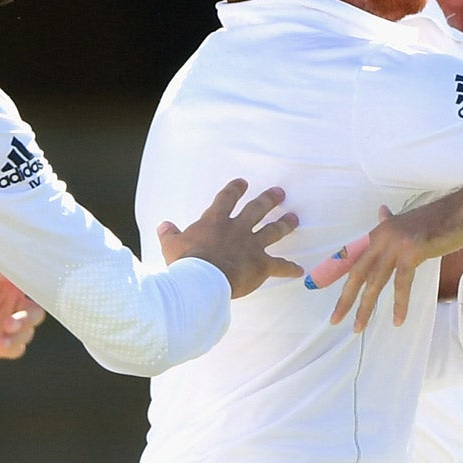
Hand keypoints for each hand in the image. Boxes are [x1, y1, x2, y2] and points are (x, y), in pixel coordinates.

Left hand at [0, 265, 43, 362]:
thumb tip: (19, 267)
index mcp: (7, 286)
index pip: (33, 288)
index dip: (36, 293)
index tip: (26, 297)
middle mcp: (9, 307)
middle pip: (34, 314)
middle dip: (26, 320)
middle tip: (9, 324)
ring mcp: (3, 328)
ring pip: (27, 334)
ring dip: (17, 338)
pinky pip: (14, 349)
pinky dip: (9, 348)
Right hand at [157, 178, 302, 297]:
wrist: (204, 280)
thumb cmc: (186, 263)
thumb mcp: (171, 246)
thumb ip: (169, 234)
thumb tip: (163, 225)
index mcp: (215, 221)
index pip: (226, 198)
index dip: (235, 189)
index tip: (242, 182)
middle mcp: (237, 229)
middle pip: (257, 209)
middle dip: (269, 200)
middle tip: (279, 192)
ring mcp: (252, 246)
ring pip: (273, 231)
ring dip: (285, 224)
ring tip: (294, 218)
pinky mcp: (261, 265)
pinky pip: (279, 266)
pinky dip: (289, 268)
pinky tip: (299, 270)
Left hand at [329, 181, 462, 331]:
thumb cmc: (442, 217)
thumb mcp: (411, 220)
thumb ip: (393, 222)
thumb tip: (381, 212)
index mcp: (380, 231)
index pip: (352, 256)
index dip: (336, 274)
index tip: (321, 290)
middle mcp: (382, 236)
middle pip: (357, 272)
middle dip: (345, 298)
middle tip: (335, 320)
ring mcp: (396, 244)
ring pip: (375, 281)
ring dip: (366, 307)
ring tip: (358, 327)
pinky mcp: (412, 252)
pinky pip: (402, 284)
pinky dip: (400, 304)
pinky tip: (398, 320)